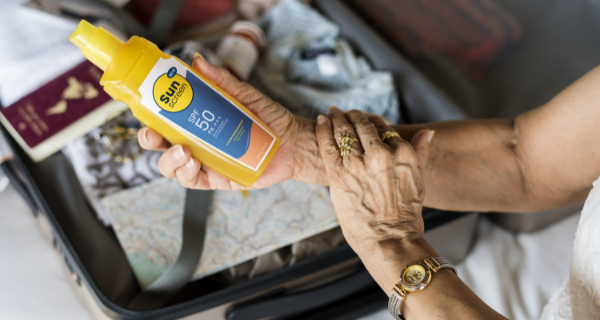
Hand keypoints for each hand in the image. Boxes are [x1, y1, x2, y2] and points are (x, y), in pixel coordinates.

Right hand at [138, 56, 326, 188]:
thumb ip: (222, 81)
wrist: (294, 142)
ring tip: (184, 150)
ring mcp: (205, 162)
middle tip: (153, 135)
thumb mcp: (245, 95)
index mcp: (198, 121)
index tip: (144, 109)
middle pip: (161, 146)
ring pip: (172, 167)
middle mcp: (197, 143)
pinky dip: (188, 174)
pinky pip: (194, 181)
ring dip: (170, 160)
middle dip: (150, 141)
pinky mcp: (218, 179)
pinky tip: (193, 163)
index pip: (165, 120)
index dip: (150, 117)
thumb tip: (198, 62)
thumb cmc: (270, 118)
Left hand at [315, 107, 436, 292]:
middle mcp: (380, 153)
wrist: (390, 241)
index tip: (364, 119)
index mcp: (401, 153)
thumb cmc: (405, 216)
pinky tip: (320, 121)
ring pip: (343, 130)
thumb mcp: (417, 180)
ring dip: (337, 118)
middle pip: (362, 125)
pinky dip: (323, 129)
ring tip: (332, 113)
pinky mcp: (339, 174)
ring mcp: (358, 163)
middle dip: (352, 116)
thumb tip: (427, 133)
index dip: (371, 121)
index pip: (382, 127)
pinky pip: (327, 144)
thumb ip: (419, 153)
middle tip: (344, 112)